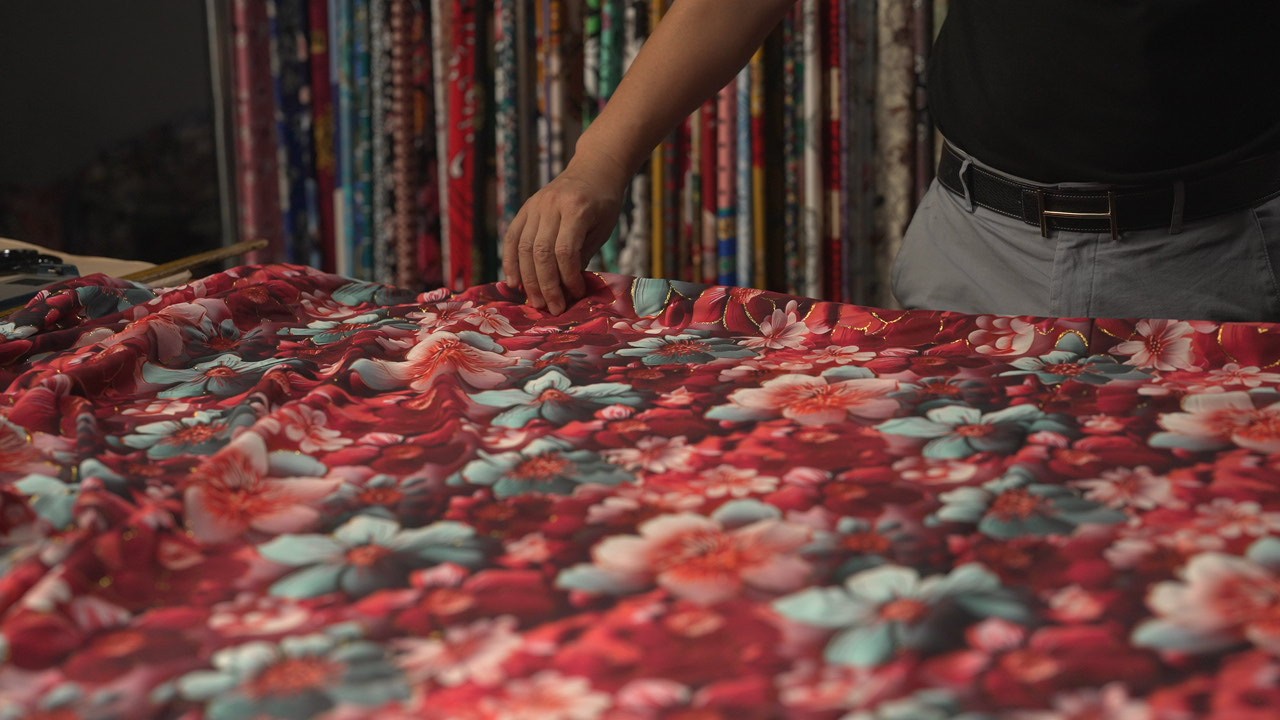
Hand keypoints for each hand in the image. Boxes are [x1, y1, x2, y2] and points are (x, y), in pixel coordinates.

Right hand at [503, 156, 626, 314]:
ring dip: (528, 279)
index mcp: (577, 209)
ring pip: (523, 248)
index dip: (568, 278)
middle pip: (540, 252)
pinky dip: (511, 261)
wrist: (594, 169)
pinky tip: (514, 282)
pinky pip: (512, 237)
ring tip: (535, 302)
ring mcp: (535, 205)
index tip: (575, 294)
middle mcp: (551, 205)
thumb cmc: (604, 203)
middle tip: (552, 308)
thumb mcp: (602, 229)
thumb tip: (566, 289)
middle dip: (545, 285)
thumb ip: (583, 255)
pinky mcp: (525, 208)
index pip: (565, 251)